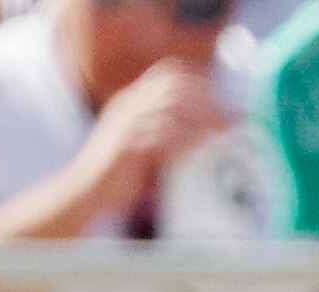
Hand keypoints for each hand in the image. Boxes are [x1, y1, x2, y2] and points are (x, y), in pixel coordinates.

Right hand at [75, 63, 232, 204]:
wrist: (86, 189)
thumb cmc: (118, 171)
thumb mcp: (143, 143)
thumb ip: (166, 133)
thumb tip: (202, 134)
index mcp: (131, 101)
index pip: (166, 74)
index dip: (198, 79)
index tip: (224, 95)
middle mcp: (129, 105)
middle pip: (175, 86)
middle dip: (208, 98)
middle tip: (233, 115)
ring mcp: (128, 122)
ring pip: (172, 106)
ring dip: (204, 116)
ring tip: (227, 129)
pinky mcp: (130, 144)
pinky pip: (164, 133)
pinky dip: (189, 136)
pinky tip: (207, 143)